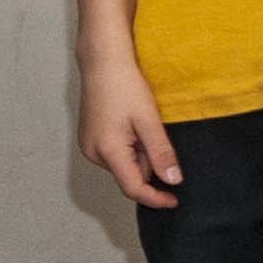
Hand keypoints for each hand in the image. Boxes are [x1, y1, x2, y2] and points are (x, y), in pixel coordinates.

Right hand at [83, 45, 180, 211]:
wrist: (103, 61)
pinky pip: (114, 153)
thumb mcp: (149, 120)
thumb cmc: (124, 85)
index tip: (174, 201)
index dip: (156, 198)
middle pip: (129, 175)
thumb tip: (173, 180)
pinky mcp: (89, 138)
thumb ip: (161, 153)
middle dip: (147, 163)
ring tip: (140, 123)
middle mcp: (93, 152)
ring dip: (138, 153)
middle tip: (154, 133)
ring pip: (123, 164)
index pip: (134, 188)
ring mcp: (88, 145)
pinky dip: (128, 146)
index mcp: (107, 150)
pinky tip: (130, 123)